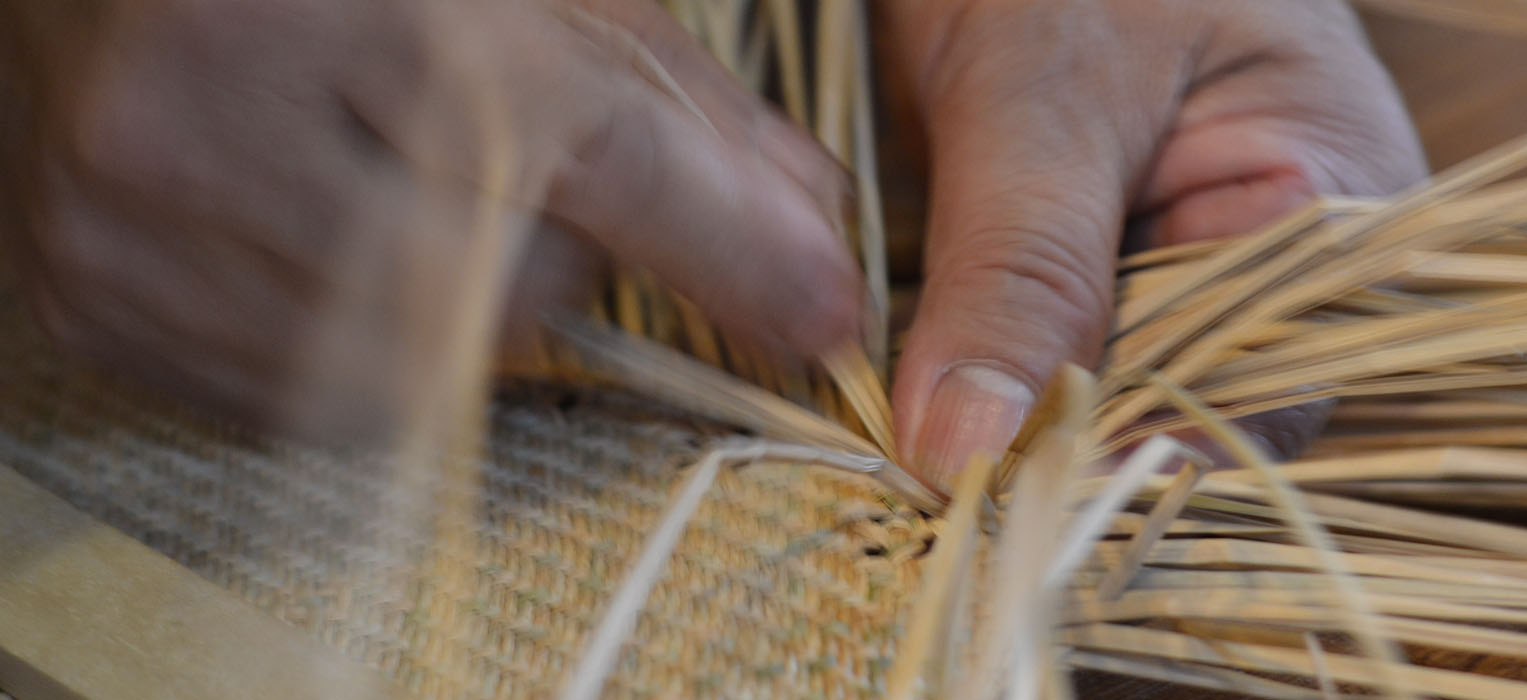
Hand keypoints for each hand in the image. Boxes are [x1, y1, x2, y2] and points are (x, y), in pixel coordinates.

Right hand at [1, 0, 857, 439]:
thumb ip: (678, 105)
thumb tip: (809, 236)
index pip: (587, 149)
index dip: (725, 242)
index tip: (818, 309)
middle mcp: (214, 106)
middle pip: (503, 286)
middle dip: (568, 262)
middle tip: (532, 191)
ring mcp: (130, 221)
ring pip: (407, 374)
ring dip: (469, 318)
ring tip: (423, 208)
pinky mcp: (91, 304)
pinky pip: (300, 405)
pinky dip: (370, 357)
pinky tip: (348, 259)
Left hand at [879, 0, 1426, 485]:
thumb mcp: (1048, 92)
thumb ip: (1023, 270)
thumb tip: (967, 455)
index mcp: (1336, 207)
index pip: (1259, 397)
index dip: (1134, 463)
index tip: (1007, 500)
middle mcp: (1266, 264)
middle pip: (1173, 415)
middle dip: (1053, 456)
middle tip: (932, 488)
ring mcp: (1172, 267)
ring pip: (1095, 399)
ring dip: (1002, 426)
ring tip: (912, 451)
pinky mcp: (1087, 267)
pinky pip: (1038, 358)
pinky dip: (974, 381)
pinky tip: (912, 402)